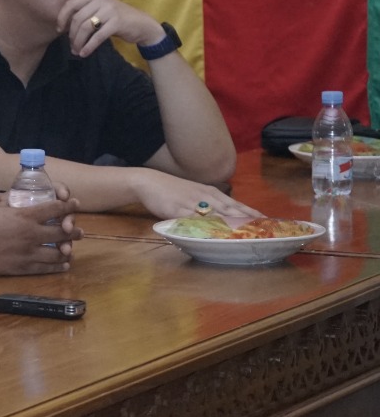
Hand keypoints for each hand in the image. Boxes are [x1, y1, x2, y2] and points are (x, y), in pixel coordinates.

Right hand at [0, 196, 81, 274]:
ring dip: (68, 250)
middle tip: (80, 231)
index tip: (75, 204)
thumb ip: (1, 201)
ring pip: (57, 253)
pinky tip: (63, 265)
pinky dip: (57, 266)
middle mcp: (30, 234)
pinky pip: (45, 268)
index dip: (68, 205)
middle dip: (73, 231)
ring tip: (72, 249)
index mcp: (24, 215)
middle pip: (61, 232)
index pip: (54, 209)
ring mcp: (28, 252)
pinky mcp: (22, 267)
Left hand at [57, 0, 162, 58]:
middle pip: (77, 18)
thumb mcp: (100, 10)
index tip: (59, 29)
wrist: (142, 25)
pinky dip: (89, 46)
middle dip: (71, 34)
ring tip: (77, 51)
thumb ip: (85, 11)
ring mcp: (109, 10)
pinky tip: (84, 53)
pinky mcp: (116, 22)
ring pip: (85, 28)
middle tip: (71, 45)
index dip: (62, 17)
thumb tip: (63, 24)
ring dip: (78, 42)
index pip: (71, 4)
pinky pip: (97, 36)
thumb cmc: (117, 19)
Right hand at [128, 169, 262, 226]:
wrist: (148, 181)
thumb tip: (226, 216)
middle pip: (232, 210)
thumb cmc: (171, 189)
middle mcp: (206, 197)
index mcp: (212, 193)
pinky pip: (196, 221)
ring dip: (235, 224)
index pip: (237, 204)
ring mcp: (193, 203)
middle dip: (250, 220)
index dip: (253, 214)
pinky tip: (217, 234)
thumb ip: (209, 204)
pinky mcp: (179, 210)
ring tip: (250, 233)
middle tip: (266, 230)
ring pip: (218, 215)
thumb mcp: (194, 194)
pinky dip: (208, 227)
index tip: (269, 222)